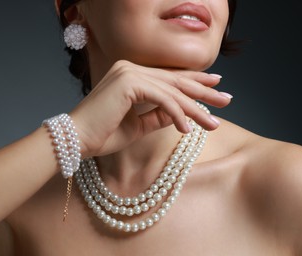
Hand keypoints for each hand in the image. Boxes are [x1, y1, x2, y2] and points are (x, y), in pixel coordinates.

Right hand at [69, 60, 230, 157]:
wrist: (75, 141)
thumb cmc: (103, 134)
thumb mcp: (138, 126)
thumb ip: (158, 116)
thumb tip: (180, 114)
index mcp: (132, 75)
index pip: (170, 78)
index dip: (194, 83)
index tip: (215, 87)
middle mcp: (131, 69)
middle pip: (176, 81)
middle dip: (204, 92)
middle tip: (227, 99)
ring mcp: (129, 73)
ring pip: (172, 91)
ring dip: (195, 109)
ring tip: (212, 123)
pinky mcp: (128, 83)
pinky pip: (161, 99)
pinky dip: (177, 114)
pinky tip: (187, 129)